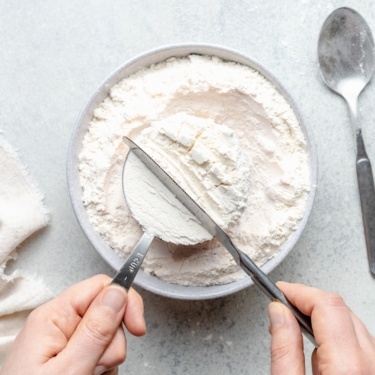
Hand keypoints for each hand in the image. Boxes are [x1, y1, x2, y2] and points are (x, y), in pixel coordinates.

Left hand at [1, 274, 145, 374]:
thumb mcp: (69, 370)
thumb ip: (95, 330)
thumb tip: (118, 292)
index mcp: (53, 316)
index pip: (100, 286)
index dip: (124, 301)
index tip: (137, 328)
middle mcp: (60, 323)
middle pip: (108, 311)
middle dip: (113, 339)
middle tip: (99, 364)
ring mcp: (67, 340)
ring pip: (109, 334)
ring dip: (108, 357)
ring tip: (90, 374)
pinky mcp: (73, 355)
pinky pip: (103, 351)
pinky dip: (104, 366)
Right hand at [268, 282, 374, 374]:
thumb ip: (284, 350)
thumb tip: (278, 312)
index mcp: (348, 366)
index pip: (327, 305)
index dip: (299, 292)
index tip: (281, 290)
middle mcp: (371, 364)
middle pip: (340, 309)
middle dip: (308, 302)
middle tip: (283, 305)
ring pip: (351, 322)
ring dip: (323, 317)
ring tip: (296, 326)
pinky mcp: (374, 370)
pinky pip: (360, 341)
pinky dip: (337, 335)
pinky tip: (318, 346)